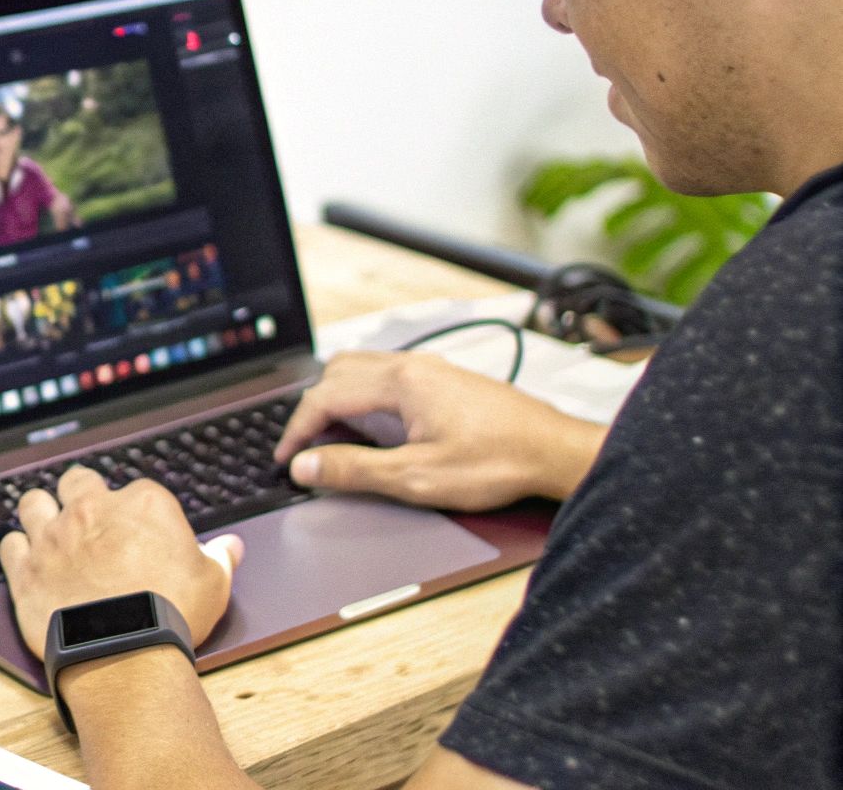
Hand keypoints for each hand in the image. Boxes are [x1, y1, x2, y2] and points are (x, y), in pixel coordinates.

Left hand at [0, 467, 243, 658]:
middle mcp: (92, 510)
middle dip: (82, 495)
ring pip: (34, 502)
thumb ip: (218, 557)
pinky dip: (18, 550)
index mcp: (142, 503)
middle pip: (78, 482)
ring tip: (50, 529)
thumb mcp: (212, 583)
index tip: (139, 535)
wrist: (124, 651)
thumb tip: (230, 546)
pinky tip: (28, 560)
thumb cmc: (171, 614)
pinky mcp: (26, 568)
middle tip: (89, 519)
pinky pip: (10, 544)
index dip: (136, 513)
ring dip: (41, 512)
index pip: (136, 491)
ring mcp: (54, 536)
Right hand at [274, 351, 606, 510]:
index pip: (325, 397)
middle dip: (313, 411)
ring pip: (362, 371)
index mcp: (401, 382)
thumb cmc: (500, 461)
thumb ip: (356, 470)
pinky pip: (387, 378)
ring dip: (338, 402)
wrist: (558, 452)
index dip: (297, 431)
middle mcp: (414, 366)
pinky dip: (364, 400)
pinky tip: (374, 430)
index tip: (287, 459)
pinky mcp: (446, 381)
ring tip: (333, 441)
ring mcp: (431, 371)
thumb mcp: (418, 478)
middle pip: (338, 373)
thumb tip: (307, 465)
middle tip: (305, 449)